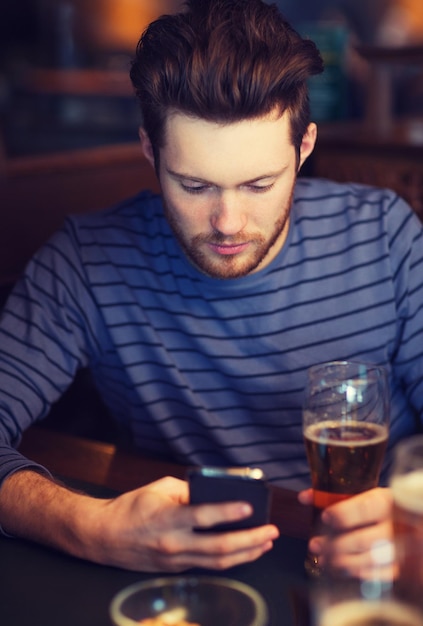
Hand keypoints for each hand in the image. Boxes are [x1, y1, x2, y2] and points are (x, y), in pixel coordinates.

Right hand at [88, 476, 279, 571]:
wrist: (104, 536)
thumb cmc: (130, 508)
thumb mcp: (158, 488)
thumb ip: (187, 490)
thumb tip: (212, 492)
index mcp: (168, 519)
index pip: (204, 516)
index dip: (229, 512)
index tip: (250, 506)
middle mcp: (174, 543)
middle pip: (219, 547)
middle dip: (250, 540)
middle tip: (271, 531)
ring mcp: (176, 560)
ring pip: (218, 562)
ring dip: (246, 553)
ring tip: (265, 543)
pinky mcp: (177, 568)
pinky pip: (208, 565)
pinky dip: (230, 558)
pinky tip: (245, 550)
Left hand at [298, 488, 393, 578]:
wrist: (394, 520)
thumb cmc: (368, 506)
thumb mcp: (354, 494)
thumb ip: (328, 495)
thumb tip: (303, 497)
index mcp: (384, 501)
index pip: (365, 508)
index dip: (343, 514)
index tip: (325, 517)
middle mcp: (394, 526)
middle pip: (364, 540)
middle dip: (334, 545)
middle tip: (314, 544)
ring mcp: (396, 549)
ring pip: (368, 561)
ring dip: (340, 562)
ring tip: (322, 558)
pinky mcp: (395, 567)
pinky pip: (375, 575)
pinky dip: (354, 573)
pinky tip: (338, 569)